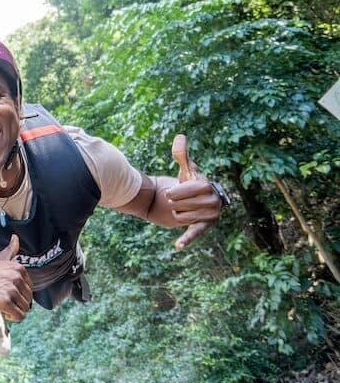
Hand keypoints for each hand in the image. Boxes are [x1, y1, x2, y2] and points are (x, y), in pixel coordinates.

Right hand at [0, 235, 32, 321]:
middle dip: (18, 302)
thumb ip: (11, 249)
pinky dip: (13, 318)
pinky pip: (19, 316)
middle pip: (28, 299)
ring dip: (15, 311)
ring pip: (25, 308)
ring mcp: (12, 291)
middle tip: (5, 301)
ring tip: (5, 307)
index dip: (20, 293)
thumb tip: (15, 238)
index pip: (30, 288)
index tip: (9, 293)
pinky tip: (4, 313)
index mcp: (19, 269)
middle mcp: (18, 279)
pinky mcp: (6, 302)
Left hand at [169, 134, 221, 249]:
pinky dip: (186, 238)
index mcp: (209, 186)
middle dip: (175, 202)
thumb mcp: (185, 169)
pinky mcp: (203, 227)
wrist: (187, 202)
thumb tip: (180, 136)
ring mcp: (210, 215)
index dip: (179, 191)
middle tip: (175, 201)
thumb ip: (182, 154)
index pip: (193, 189)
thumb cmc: (186, 183)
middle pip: (186, 203)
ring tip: (179, 209)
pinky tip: (178, 245)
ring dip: (176, 213)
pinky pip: (195, 233)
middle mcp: (214, 201)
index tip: (169, 192)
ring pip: (184, 216)